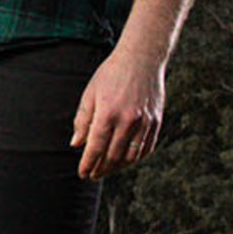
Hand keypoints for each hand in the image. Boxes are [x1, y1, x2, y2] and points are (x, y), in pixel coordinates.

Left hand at [70, 47, 166, 180]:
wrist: (142, 59)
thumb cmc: (111, 74)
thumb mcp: (91, 93)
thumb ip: (83, 120)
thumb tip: (76, 144)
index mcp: (107, 113)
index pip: (95, 148)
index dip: (88, 164)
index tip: (83, 173)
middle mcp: (127, 121)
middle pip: (112, 156)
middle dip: (101, 169)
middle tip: (93, 175)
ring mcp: (144, 123)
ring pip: (130, 156)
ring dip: (118, 167)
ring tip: (107, 169)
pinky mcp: (155, 122)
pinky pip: (146, 148)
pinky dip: (135, 158)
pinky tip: (125, 159)